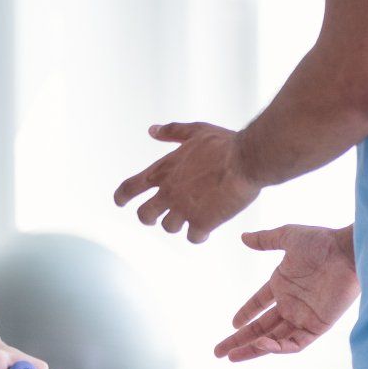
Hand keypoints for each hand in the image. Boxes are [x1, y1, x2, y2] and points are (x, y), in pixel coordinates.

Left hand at [113, 122, 260, 242]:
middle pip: (144, 215)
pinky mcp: (203, 222)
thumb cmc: (224, 144)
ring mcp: (184, 209)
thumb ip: (172, 132)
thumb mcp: (195, 131)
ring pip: (169, 228)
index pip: (130, 187)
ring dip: (178, 224)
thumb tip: (152, 130)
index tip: (120, 202)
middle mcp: (169, 192)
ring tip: (189, 218)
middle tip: (156, 217)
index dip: (122, 197)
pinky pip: (192, 238)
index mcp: (164, 170)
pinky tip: (205, 229)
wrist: (247, 160)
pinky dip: (198, 235)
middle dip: (148, 217)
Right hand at [213, 225, 358, 361]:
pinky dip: (278, 347)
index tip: (232, 324)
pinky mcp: (317, 326)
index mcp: (282, 285)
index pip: (259, 305)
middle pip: (261, 328)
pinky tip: (262, 345)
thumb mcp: (288, 236)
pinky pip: (295, 343)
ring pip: (275, 340)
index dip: (246, 314)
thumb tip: (243, 237)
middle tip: (218, 351)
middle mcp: (291, 304)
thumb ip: (265, 239)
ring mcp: (303, 317)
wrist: (348, 251)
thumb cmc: (322, 242)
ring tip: (232, 356)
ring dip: (254, 349)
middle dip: (239, 341)